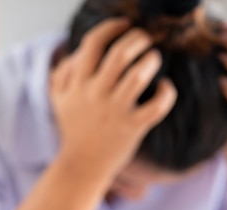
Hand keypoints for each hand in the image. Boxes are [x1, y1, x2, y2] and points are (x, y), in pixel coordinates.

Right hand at [49, 18, 176, 180]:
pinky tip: (165, 87)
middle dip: (138, 39)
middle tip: (146, 40)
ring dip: (151, 60)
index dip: (111, 28)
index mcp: (78, 84)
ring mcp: (115, 112)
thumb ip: (63, 73)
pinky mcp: (133, 128)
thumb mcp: (59, 100)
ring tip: (154, 59)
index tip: (125, 25)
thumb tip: (77, 53)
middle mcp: (96, 95)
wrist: (82, 166)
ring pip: (139, 75)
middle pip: (120, 54)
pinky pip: (157, 106)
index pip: (93, 44)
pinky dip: (167, 92)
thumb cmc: (74, 129)